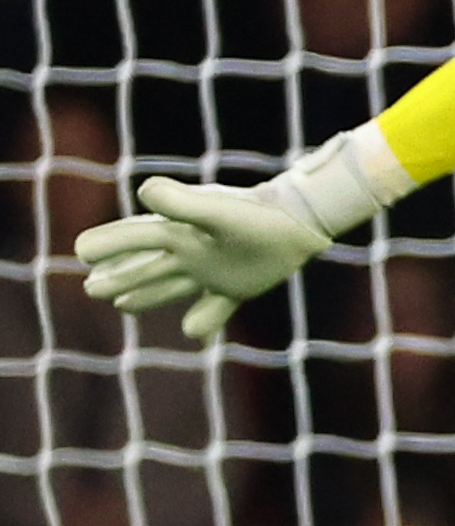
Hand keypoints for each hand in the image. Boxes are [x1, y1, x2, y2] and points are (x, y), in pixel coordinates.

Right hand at [78, 176, 337, 340]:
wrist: (301, 220)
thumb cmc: (256, 214)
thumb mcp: (214, 210)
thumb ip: (180, 204)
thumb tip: (143, 193)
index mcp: (179, 232)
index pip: (135, 238)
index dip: (108, 244)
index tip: (81, 251)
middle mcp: (191, 250)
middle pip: (146, 266)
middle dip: (118, 277)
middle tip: (91, 288)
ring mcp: (213, 270)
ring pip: (170, 285)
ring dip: (145, 294)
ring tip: (121, 303)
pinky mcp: (237, 287)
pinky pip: (215, 307)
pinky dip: (204, 321)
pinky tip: (192, 332)